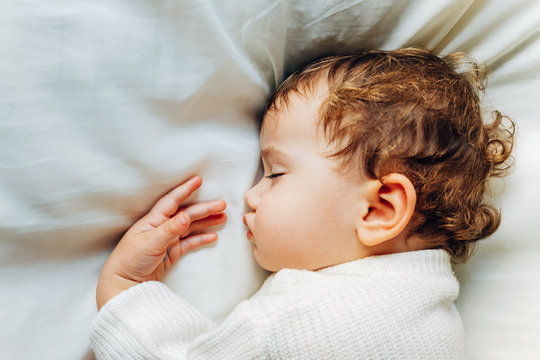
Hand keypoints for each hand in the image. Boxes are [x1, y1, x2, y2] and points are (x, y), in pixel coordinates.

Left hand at [96, 175, 226, 309]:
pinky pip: (189, 242)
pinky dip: (201, 239)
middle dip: (205, 208)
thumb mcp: (150, 243)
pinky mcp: (171, 252)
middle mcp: (161, 227)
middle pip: (187, 213)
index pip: (172, 201)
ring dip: (206, 222)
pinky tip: (213, 236)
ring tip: (223, 218)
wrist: (124, 284)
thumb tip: (186, 216)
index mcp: (154, 221)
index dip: (185, 190)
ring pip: (191, 227)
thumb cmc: (131, 260)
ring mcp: (167, 240)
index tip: (198, 180)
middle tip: (222, 204)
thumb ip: (169, 229)